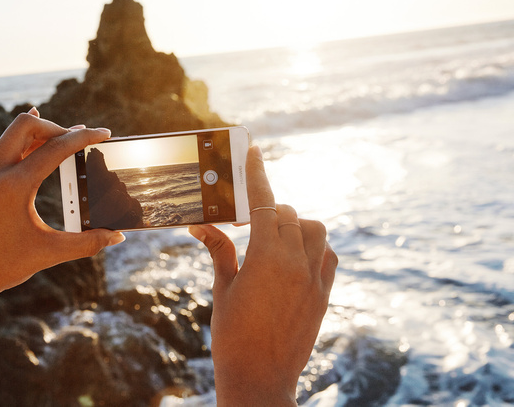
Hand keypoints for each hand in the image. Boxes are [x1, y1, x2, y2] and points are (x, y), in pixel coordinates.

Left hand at [0, 108, 124, 308]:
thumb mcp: (47, 253)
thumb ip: (86, 243)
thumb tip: (117, 237)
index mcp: (12, 185)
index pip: (56, 148)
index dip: (85, 138)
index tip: (104, 133)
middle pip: (26, 124)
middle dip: (57, 126)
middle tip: (78, 138)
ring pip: (9, 136)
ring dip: (36, 135)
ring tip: (60, 140)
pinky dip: (18, 146)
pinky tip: (27, 151)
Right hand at [188, 146, 337, 405]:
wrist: (261, 377)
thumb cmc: (233, 335)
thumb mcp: (224, 288)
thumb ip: (219, 250)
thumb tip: (200, 224)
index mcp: (266, 258)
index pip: (261, 203)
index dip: (256, 174)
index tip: (255, 151)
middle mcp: (297, 262)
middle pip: (288, 214)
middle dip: (269, 211)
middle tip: (250, 224)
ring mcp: (315, 278)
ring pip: (315, 230)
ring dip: (297, 225)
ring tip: (275, 239)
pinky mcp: (325, 293)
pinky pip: (328, 254)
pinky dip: (315, 246)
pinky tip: (297, 257)